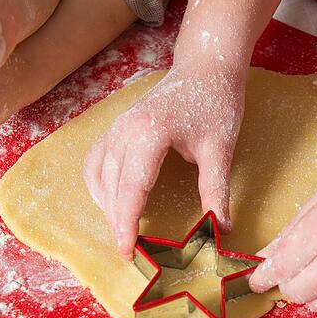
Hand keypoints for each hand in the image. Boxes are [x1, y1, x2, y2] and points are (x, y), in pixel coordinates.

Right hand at [83, 64, 246, 257]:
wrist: (206, 65)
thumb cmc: (216, 101)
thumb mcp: (220, 148)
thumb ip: (217, 190)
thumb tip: (221, 229)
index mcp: (149, 133)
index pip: (131, 189)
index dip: (127, 224)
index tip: (128, 252)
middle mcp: (124, 130)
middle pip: (111, 187)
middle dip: (118, 222)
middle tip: (130, 252)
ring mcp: (117, 126)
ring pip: (98, 175)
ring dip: (106, 206)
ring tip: (123, 230)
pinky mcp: (117, 127)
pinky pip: (96, 161)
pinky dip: (100, 186)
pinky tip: (113, 202)